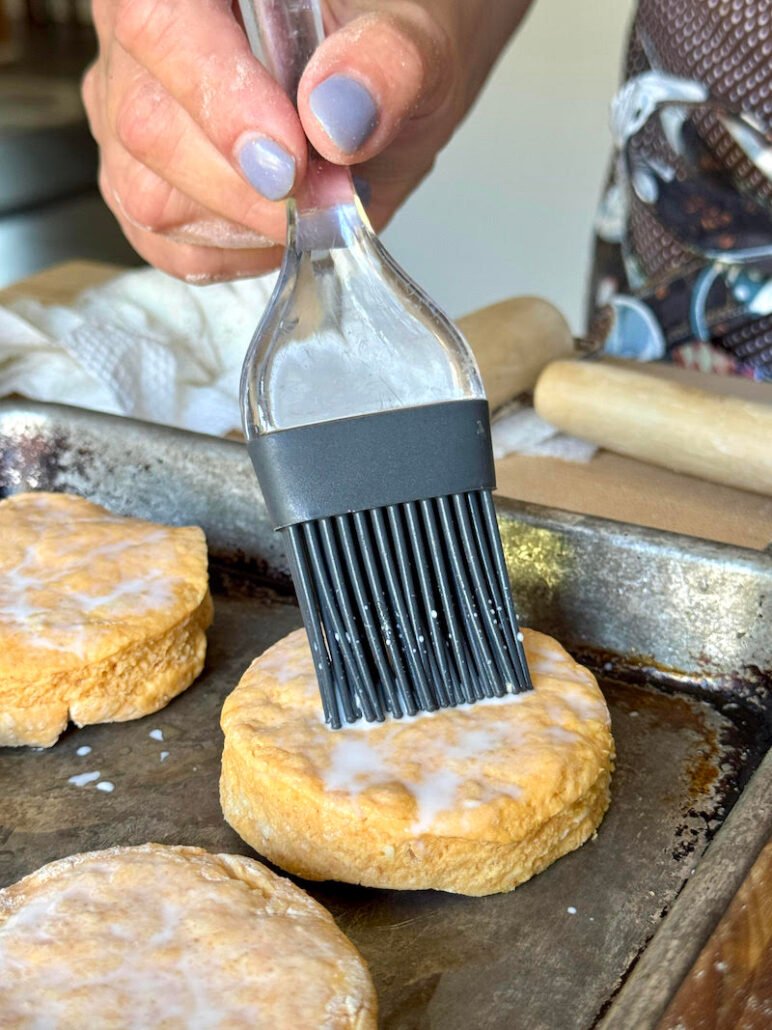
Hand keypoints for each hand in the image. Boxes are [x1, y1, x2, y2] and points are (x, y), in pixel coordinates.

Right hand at [83, 0, 530, 282]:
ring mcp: (130, 113)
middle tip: (331, 192)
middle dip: (250, 188)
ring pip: (150, 195)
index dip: (220, 106)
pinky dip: (234, 251)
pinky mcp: (142, 181)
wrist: (379, 91)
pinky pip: (161, 242)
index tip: (290, 163)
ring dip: (248, 224)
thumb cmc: (383, 50)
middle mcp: (143, 38)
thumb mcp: (416, 40)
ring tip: (316, 201)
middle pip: (149, 127)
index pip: (159, 26)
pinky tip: (280, 225)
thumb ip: (386, 65)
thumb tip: (336, 117)